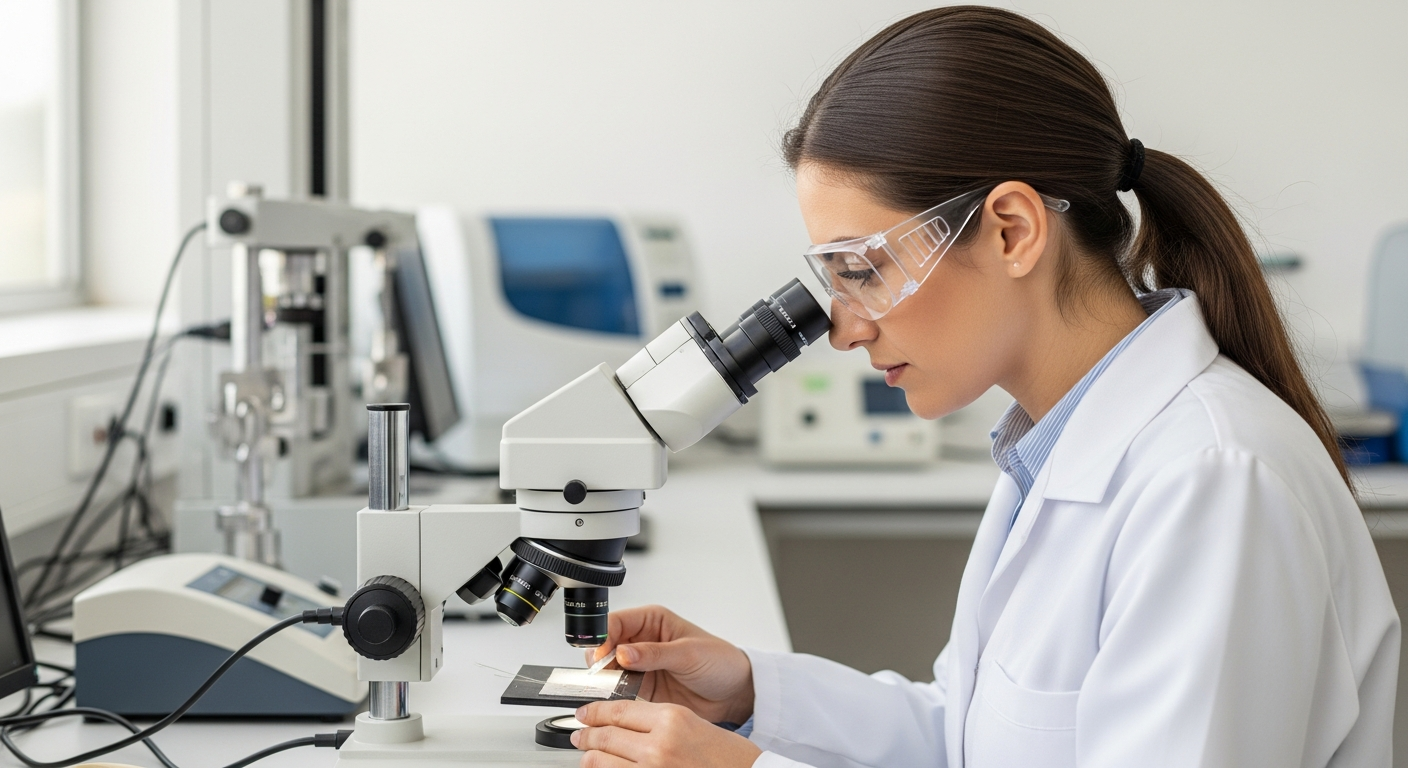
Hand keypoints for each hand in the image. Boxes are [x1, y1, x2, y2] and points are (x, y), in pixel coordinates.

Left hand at [573, 700, 761, 767]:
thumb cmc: (729, 756)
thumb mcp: (693, 723)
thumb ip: (660, 721)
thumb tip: (626, 723)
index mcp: (671, 719)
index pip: (619, 710)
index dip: (595, 711)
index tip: (585, 713)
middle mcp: (659, 745)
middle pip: (606, 735)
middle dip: (586, 734)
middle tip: (579, 734)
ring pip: (602, 762)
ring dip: (589, 758)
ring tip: (586, 755)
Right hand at [584, 605, 753, 724]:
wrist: (734, 692)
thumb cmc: (720, 662)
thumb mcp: (688, 654)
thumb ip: (655, 653)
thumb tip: (624, 652)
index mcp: (652, 621)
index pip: (615, 622)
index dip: (602, 637)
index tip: (599, 654)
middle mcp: (642, 641)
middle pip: (606, 646)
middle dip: (600, 660)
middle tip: (604, 675)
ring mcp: (640, 666)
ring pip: (608, 670)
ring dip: (606, 680)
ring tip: (613, 688)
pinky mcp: (642, 689)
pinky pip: (619, 691)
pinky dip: (615, 696)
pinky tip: (620, 699)